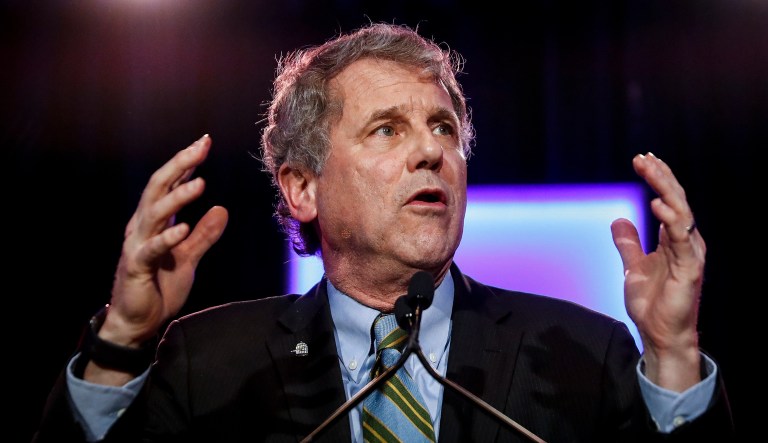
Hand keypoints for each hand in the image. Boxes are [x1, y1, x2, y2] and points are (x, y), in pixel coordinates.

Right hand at [98, 135, 227, 348]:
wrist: (137, 323)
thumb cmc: (159, 288)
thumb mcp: (188, 258)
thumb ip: (204, 234)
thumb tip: (222, 209)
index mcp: (154, 222)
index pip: (169, 185)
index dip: (186, 163)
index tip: (204, 143)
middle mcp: (142, 227)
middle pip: (158, 188)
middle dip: (179, 165)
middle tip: (201, 147)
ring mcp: (137, 245)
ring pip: (154, 213)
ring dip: (177, 197)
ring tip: (200, 182)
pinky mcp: (136, 267)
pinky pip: (152, 249)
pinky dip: (167, 238)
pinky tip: (182, 228)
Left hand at [611, 152, 704, 391]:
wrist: (660, 334)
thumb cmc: (652, 303)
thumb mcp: (633, 266)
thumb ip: (628, 243)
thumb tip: (619, 220)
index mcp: (675, 240)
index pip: (669, 200)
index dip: (658, 179)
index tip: (642, 159)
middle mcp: (687, 242)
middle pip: (677, 200)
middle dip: (660, 176)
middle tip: (643, 157)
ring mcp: (690, 254)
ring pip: (682, 212)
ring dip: (665, 188)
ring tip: (649, 169)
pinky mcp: (689, 268)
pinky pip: (681, 238)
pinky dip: (670, 219)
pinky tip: (657, 203)